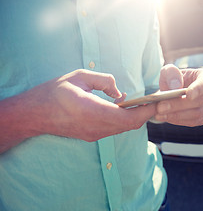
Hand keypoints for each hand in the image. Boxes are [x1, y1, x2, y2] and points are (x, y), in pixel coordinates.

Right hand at [0, 69, 155, 151]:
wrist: (33, 114)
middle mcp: (95, 127)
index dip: (146, 111)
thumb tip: (121, 92)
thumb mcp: (78, 76)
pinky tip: (123, 107)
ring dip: (135, 117)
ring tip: (141, 102)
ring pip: (123, 129)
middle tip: (154, 100)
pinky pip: (115, 129)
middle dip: (145, 114)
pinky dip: (124, 120)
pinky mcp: (91, 136)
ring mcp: (93, 134)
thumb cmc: (53, 93)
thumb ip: (104, 81)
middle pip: (130, 125)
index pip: (128, 117)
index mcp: (91, 111)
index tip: (157, 101)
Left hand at [155, 64, 202, 126]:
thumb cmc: (172, 80)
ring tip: (160, 114)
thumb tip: (176, 85)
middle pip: (199, 101)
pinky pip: (194, 122)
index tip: (188, 95)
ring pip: (197, 114)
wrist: (173, 93)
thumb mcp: (168, 72)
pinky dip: (179, 121)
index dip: (197, 89)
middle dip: (179, 105)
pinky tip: (167, 118)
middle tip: (161, 107)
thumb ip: (171, 73)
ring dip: (177, 115)